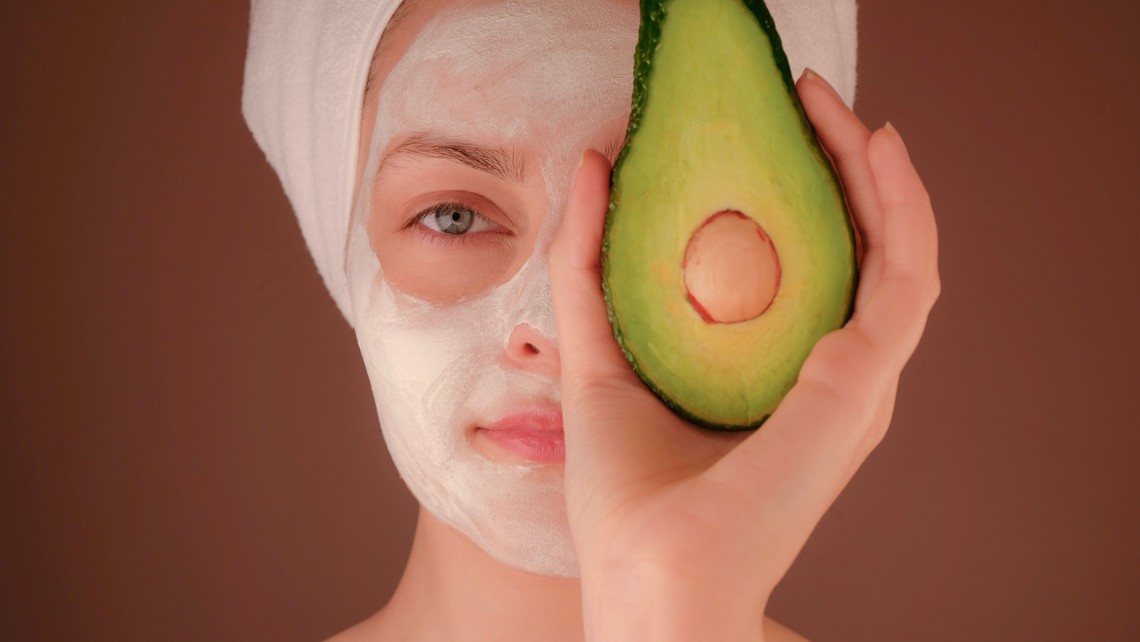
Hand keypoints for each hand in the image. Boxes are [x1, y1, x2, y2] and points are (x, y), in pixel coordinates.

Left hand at [549, 69, 939, 640]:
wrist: (648, 580)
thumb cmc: (628, 498)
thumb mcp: (596, 356)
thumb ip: (588, 265)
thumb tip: (590, 163)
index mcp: (784, 381)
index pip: (814, 267)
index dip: (803, 190)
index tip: (769, 128)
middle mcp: (834, 380)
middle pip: (859, 250)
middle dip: (840, 165)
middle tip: (804, 99)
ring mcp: (858, 384)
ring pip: (897, 251)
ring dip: (875, 170)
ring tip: (832, 106)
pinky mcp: (863, 386)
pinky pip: (906, 277)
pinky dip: (903, 207)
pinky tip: (875, 149)